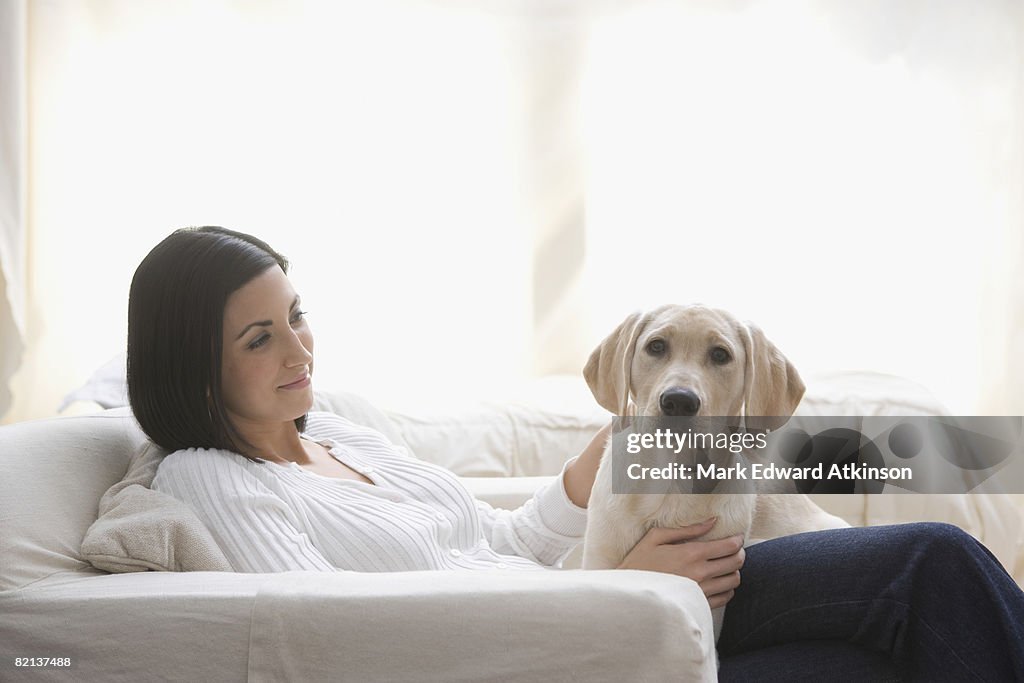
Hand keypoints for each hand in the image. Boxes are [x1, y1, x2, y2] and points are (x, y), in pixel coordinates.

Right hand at [617, 518, 744, 608]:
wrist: (628, 592)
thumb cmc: (639, 561)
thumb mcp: (657, 537)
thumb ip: (688, 529)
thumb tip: (712, 521)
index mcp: (691, 553)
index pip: (729, 546)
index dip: (737, 540)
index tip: (736, 537)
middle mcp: (700, 573)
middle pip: (736, 563)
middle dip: (739, 553)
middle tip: (734, 549)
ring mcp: (701, 591)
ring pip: (734, 581)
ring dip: (734, 571)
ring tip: (725, 566)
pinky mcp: (699, 605)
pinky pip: (725, 597)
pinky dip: (727, 588)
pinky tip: (718, 581)